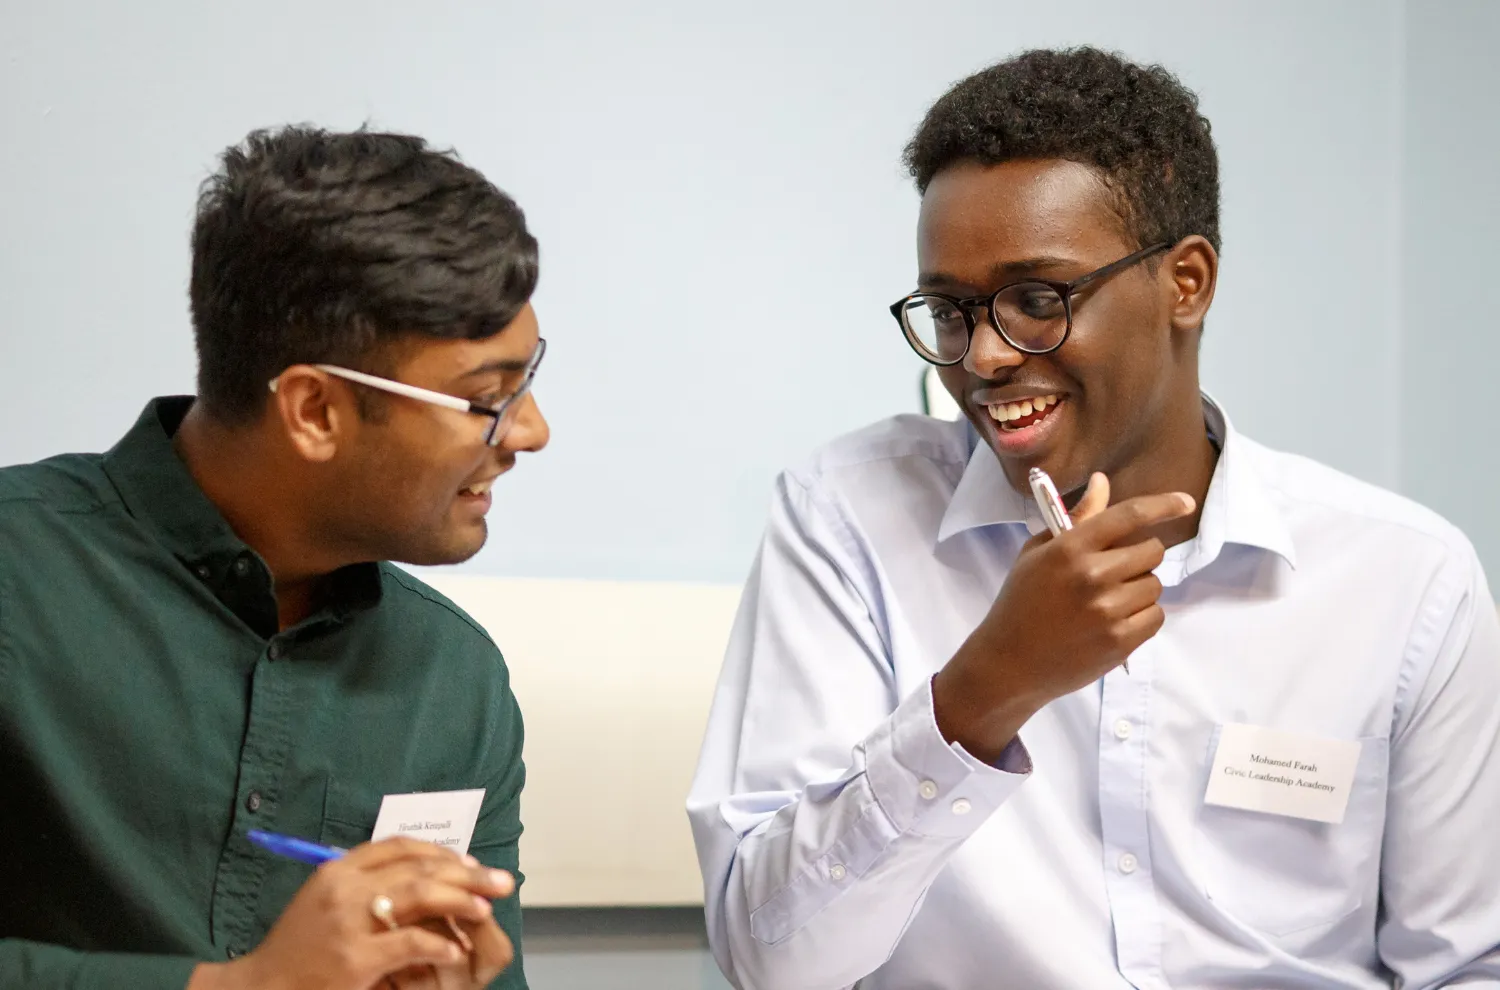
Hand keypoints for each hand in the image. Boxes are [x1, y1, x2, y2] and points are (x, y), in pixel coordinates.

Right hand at [186, 837, 515, 989]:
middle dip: (466, 872)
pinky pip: (410, 943)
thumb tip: (420, 874)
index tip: (468, 861)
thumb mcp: (325, 901)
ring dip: (462, 899)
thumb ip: (364, 883)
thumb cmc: (298, 948)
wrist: (262, 988)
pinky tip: (456, 950)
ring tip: (488, 908)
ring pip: (420, 895)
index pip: (398, 846)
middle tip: (501, 881)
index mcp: (338, 869)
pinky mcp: (354, 958)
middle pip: (418, 867)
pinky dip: (439, 944)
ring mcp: (349, 922)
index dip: (439, 851)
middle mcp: (344, 887)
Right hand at [933, 473, 1194, 760]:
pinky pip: (1156, 616)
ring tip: (1108, 601)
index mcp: (1069, 548)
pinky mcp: (1120, 641)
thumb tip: (1103, 482)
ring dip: (1139, 589)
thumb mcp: (1038, 553)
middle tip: (1116, 570)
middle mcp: (1093, 575)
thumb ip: (1077, 518)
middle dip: (1140, 556)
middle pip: (1152, 550)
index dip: (1163, 505)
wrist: (1009, 663)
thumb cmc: (1021, 602)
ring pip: (1155, 584)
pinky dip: (1142, 616)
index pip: (1129, 515)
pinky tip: (1114, 621)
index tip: (1185, 503)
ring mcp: (1109, 610)